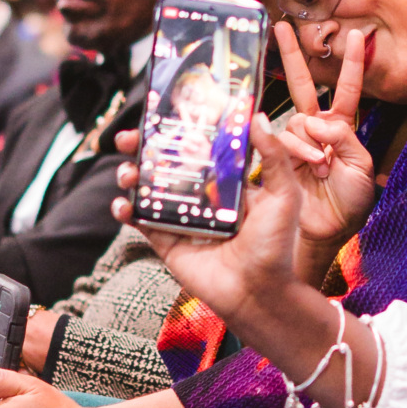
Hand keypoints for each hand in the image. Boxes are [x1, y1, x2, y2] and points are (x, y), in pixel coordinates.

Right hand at [117, 114, 304, 330]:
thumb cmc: (276, 246)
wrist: (259, 293)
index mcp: (228, 181)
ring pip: (148, 189)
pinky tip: (122, 205)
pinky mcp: (168, 242)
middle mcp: (203, 196)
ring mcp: (182, 218)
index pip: (200, 147)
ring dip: (130, 176)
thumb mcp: (284, 195)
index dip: (180, 130)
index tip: (163, 114)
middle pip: (166, 164)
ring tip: (127, 172)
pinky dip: (126, 211)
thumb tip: (257, 116)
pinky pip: (142, 222)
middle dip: (143, 148)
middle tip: (127, 138)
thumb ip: (274, 156)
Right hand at [273, 23, 376, 261]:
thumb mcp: (361, 168)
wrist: (324, 231)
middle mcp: (315, 129)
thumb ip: (345, 138)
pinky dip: (298, 150)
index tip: (356, 36)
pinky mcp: (277, 155)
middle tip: (283, 28)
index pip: (347, 89)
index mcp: (341, 129)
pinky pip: (284, 140)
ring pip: (297, 121)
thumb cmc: (347, 203)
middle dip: (293, 55)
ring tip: (322, 167)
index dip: (352, 64)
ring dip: (312, 142)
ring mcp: (295, 141)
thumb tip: (319, 122)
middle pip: (304, 85)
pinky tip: (309, 165)